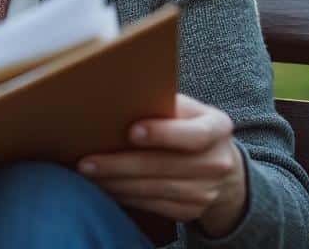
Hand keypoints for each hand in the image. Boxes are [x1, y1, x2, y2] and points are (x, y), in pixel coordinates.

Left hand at [77, 93, 247, 236]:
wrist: (222, 166)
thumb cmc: (189, 126)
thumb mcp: (188, 109)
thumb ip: (162, 103)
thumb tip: (117, 97)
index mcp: (216, 128)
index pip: (193, 134)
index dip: (162, 134)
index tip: (131, 132)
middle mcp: (216, 162)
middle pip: (164, 166)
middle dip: (120, 165)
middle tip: (86, 163)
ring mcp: (206, 191)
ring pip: (154, 189)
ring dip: (116, 183)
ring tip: (88, 175)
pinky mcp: (192, 210)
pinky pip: (154, 205)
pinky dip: (126, 197)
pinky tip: (105, 187)